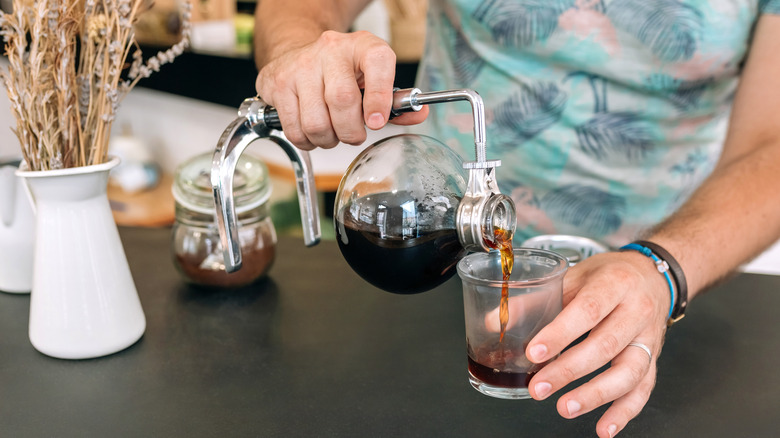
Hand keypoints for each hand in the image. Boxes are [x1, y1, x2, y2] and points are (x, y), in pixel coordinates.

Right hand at [255, 30, 427, 149]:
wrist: (298, 54)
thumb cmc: (342, 72)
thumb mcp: (373, 79)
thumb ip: (396, 103)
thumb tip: (419, 114)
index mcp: (362, 46)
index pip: (378, 62)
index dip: (380, 96)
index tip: (377, 121)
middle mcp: (330, 50)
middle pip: (342, 102)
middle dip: (351, 131)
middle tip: (353, 133)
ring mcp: (300, 66)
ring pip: (316, 123)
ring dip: (328, 140)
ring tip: (331, 130)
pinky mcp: (276, 84)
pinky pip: (294, 130)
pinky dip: (307, 141)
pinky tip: (311, 130)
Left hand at [525, 251, 670, 437]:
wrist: (653, 274)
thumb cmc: (609, 275)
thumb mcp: (573, 277)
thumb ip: (535, 300)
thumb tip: (495, 321)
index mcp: (614, 284)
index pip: (588, 310)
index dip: (560, 334)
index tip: (535, 353)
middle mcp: (637, 311)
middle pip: (605, 345)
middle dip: (569, 370)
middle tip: (538, 387)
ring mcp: (648, 338)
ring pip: (628, 372)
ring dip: (595, 395)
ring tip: (564, 407)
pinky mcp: (654, 358)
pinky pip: (643, 389)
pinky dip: (624, 412)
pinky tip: (603, 428)